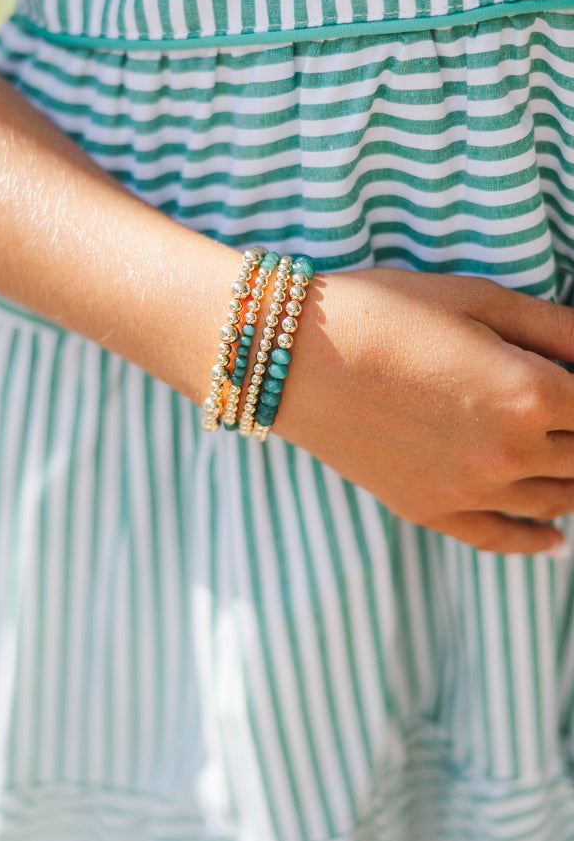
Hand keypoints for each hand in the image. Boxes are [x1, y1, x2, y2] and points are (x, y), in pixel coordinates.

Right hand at [279, 268, 573, 553]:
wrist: (293, 357)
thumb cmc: (384, 312)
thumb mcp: (478, 298)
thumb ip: (557, 326)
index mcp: (528, 393)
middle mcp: (508, 453)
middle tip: (563, 413)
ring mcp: (468, 490)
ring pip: (556, 500)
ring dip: (573, 480)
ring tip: (568, 458)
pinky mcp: (429, 509)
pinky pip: (500, 538)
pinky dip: (536, 541)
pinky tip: (555, 540)